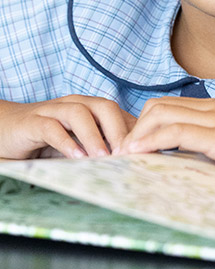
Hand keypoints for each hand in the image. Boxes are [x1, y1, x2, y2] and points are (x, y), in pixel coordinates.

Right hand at [0, 96, 135, 159]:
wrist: (6, 129)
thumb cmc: (48, 139)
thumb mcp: (80, 144)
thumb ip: (102, 148)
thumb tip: (135, 164)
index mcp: (90, 108)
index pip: (120, 113)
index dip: (135, 131)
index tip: (147, 153)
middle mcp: (75, 104)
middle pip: (104, 107)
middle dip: (120, 131)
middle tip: (128, 155)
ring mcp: (53, 110)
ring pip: (79, 113)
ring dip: (94, 136)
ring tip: (103, 158)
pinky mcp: (33, 122)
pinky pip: (51, 127)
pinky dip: (65, 141)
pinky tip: (75, 157)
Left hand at [116, 96, 214, 180]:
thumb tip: (199, 166)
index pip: (168, 107)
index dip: (144, 126)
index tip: (132, 150)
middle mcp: (213, 109)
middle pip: (156, 108)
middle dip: (133, 130)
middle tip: (121, 156)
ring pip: (161, 116)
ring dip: (137, 136)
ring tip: (123, 158)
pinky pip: (177, 132)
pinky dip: (152, 142)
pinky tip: (140, 155)